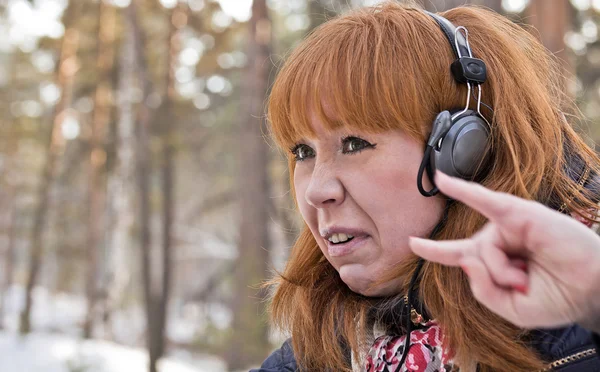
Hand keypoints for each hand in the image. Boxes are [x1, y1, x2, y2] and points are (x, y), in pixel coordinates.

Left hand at [409, 171, 599, 331]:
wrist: (593, 290)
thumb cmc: (557, 297)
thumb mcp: (512, 309)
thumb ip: (483, 291)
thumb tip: (466, 260)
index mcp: (493, 261)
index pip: (455, 254)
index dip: (433, 250)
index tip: (412, 243)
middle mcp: (496, 240)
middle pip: (470, 259)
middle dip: (494, 280)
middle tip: (523, 284)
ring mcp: (506, 226)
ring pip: (481, 250)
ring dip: (503, 272)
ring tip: (528, 276)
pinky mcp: (518, 214)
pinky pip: (485, 200)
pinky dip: (462, 190)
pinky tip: (441, 179)